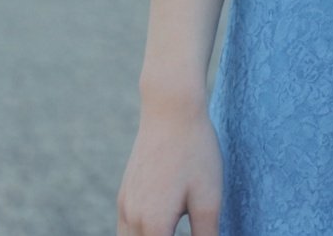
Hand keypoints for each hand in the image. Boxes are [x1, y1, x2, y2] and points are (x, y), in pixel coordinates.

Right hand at [116, 94, 222, 235]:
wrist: (170, 108)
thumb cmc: (195, 151)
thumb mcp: (208, 198)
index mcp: (152, 225)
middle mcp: (131, 219)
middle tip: (186, 233)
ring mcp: (124, 206)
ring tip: (173, 229)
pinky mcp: (124, 194)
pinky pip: (125, 231)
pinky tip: (160, 230)